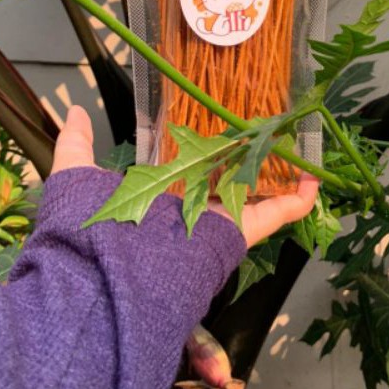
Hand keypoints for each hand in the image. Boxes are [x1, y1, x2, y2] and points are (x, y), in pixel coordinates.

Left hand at [51, 106, 319, 247]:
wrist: (101, 277)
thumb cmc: (90, 226)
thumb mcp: (77, 175)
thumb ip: (76, 144)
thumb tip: (74, 111)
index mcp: (157, 199)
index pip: (185, 173)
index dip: (204, 154)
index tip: (219, 132)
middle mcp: (188, 212)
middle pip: (225, 181)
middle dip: (245, 159)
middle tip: (264, 132)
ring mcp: (213, 222)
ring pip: (253, 193)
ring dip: (277, 173)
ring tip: (295, 148)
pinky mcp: (233, 232)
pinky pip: (272, 216)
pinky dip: (296, 200)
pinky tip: (313, 179)